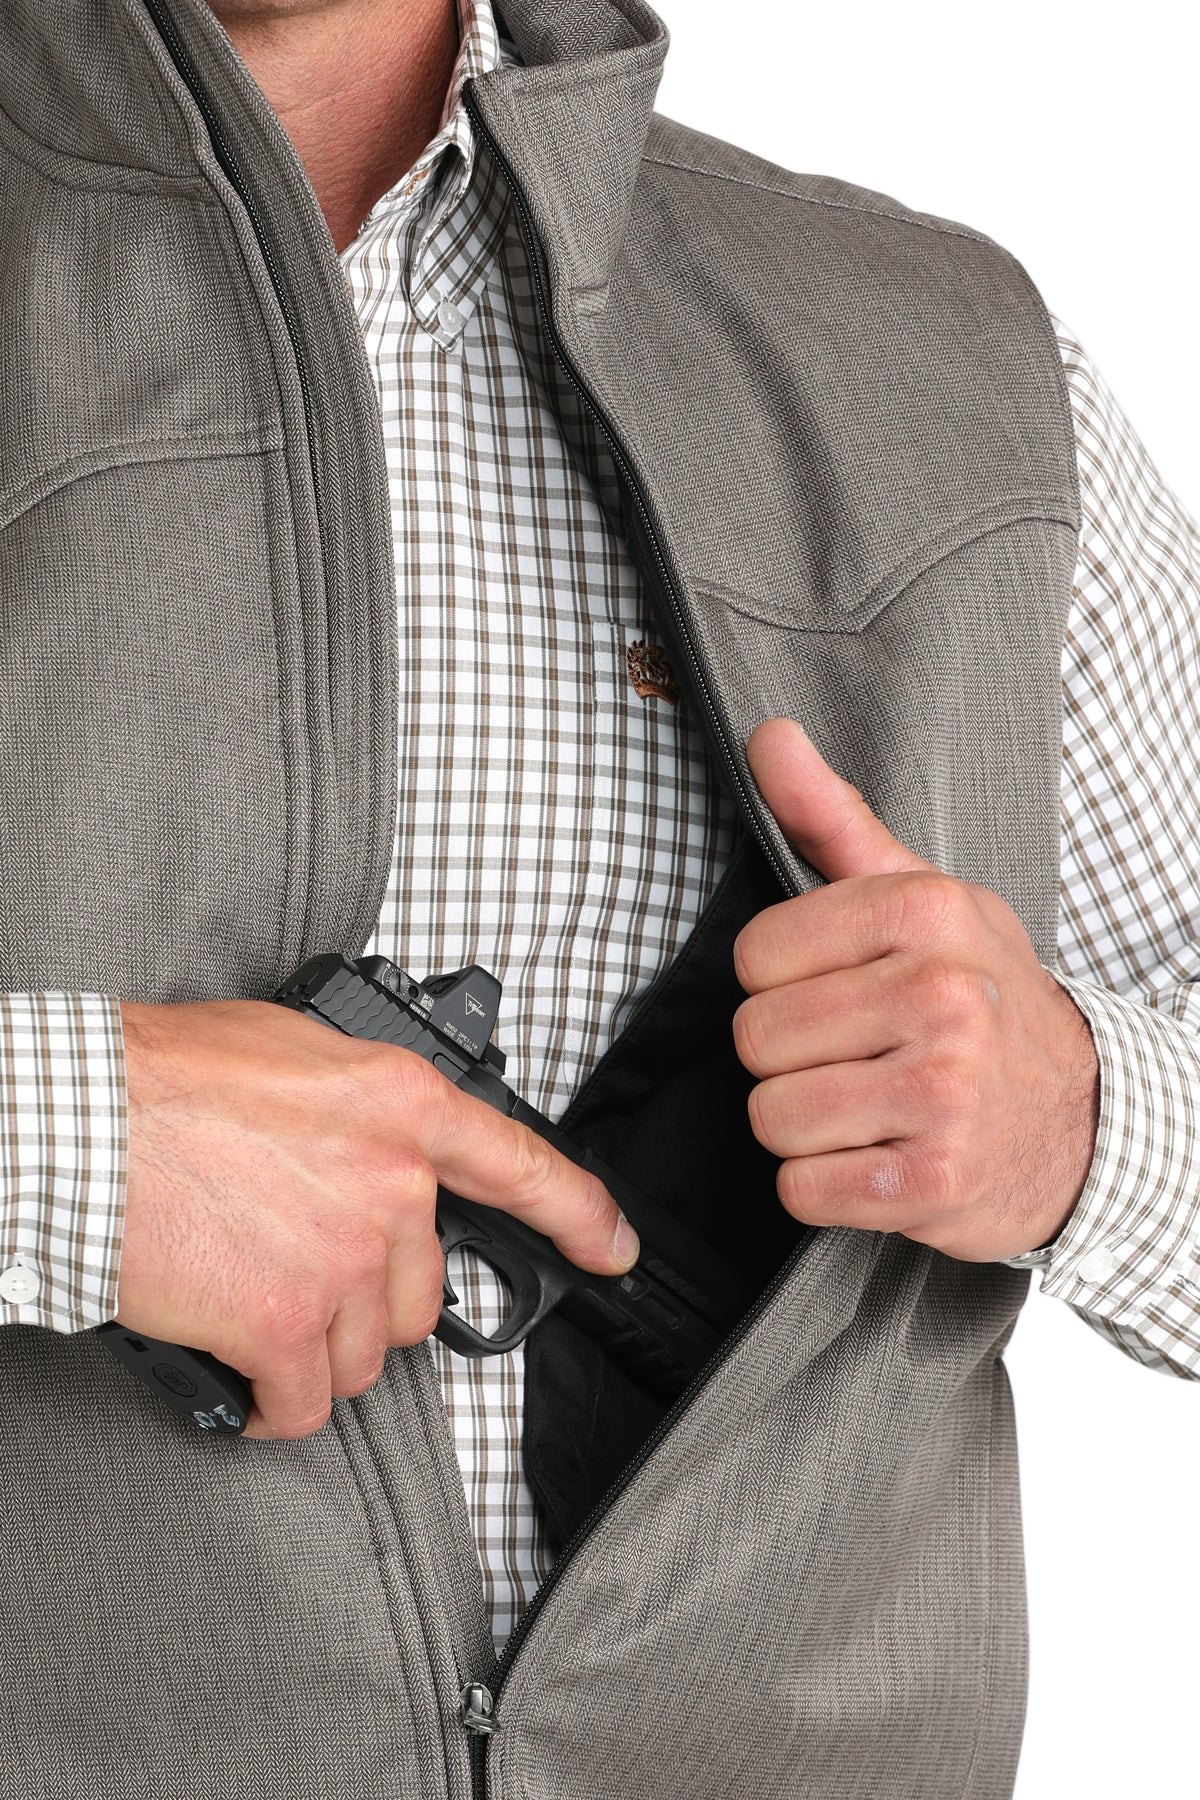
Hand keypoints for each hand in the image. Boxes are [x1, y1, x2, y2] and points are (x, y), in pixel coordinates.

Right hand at [115, 998, 636, 1437]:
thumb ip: (362, 1110)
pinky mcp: (285, 1322)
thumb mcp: (296, 1052)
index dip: (580, 1215)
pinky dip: (274, 1405)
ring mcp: (344, 1256)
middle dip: (368, 1301)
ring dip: (316, 1350)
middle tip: (302, 1274)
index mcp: (400, 1104)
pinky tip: (246, 1378)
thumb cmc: (162, 1076)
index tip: (611, 1249)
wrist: (80, 1122)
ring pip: (365, 1355)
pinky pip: (304, 1403)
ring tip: (255, 1306)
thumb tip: (373, 1152)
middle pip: (421, 1292)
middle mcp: (391, 1182)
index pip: (520, 1166)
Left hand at [731, 718, 1099, 1261]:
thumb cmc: (980, 999)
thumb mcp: (921, 899)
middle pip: (756, 1039)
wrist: (1080, 1120)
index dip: (780, 983)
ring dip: (802, 1127)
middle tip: (852, 1058)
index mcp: (926, 915)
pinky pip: (802, 1190)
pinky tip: (874, 1159)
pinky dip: (823, 1187)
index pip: (756, 955)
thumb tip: (767, 736)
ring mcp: (943, 1093)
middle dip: (788, 1059)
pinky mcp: (935, 1181)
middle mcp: (941, 997)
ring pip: (772, 1117)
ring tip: (863, 1109)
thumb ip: (831, 820)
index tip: (833, 991)